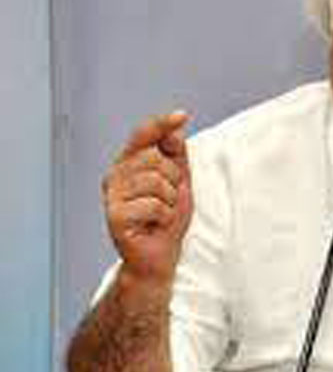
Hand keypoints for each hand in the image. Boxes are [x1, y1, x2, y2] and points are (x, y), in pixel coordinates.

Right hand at [103, 111, 192, 283]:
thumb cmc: (167, 219)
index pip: (143, 135)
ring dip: (170, 201)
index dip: (162, 124)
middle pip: (155, 158)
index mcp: (129, 164)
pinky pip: (153, 204)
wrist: (159, 257)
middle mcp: (115, 176)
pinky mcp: (114, 216)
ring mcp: (112, 196)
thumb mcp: (179, 182)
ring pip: (156, 181)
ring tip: (162, 214)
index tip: (182, 115)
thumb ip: (176, 155)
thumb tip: (175, 129)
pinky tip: (155, 225)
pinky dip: (164, 217)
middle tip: (169, 200)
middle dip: (174, 180)